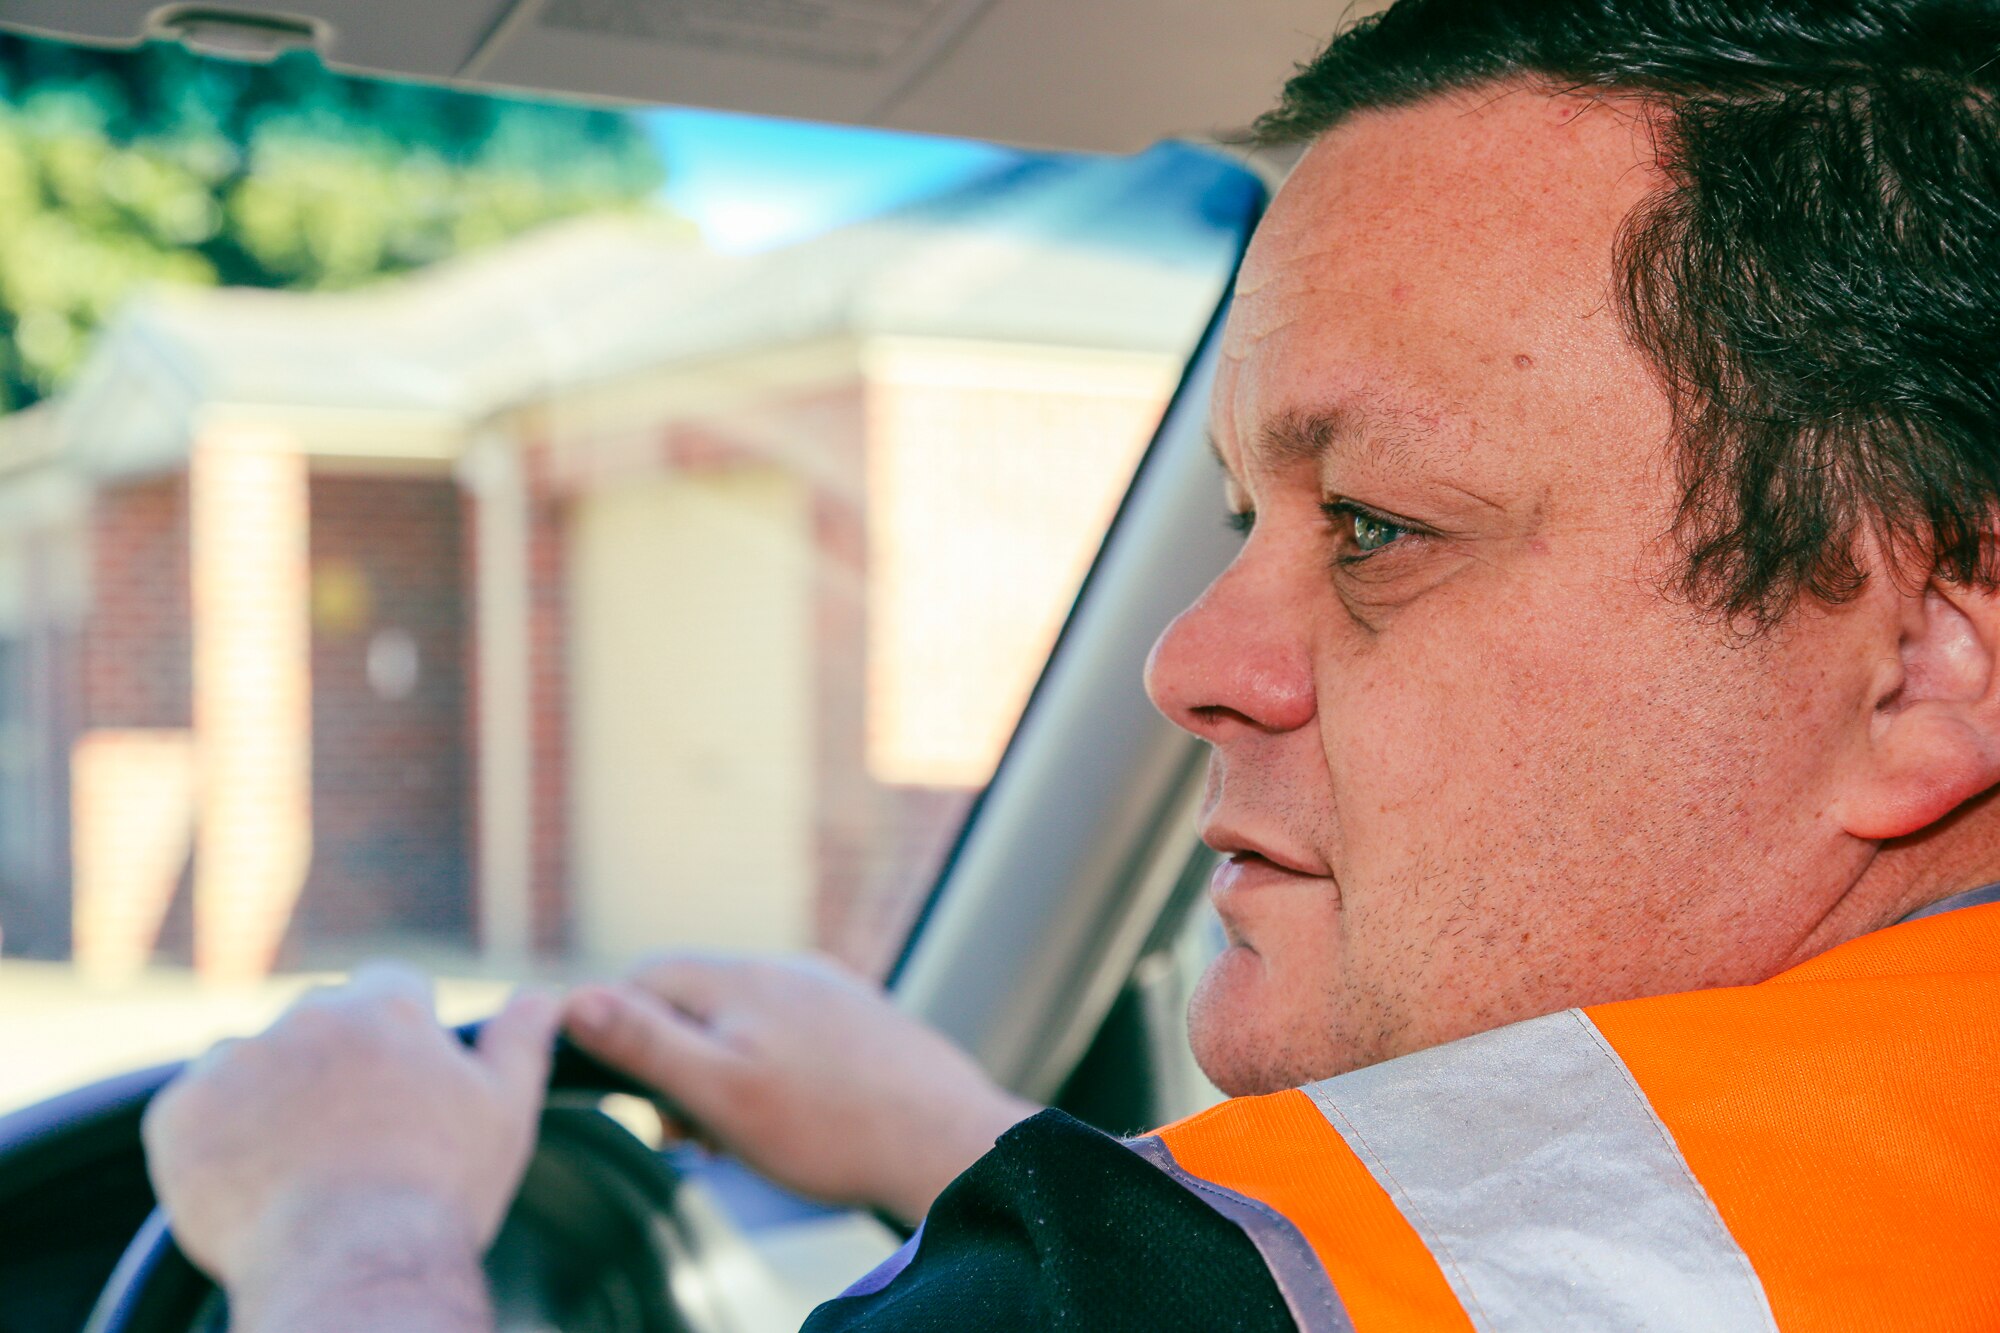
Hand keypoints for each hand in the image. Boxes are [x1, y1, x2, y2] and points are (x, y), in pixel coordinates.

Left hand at [143, 963, 560, 1312]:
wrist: (352, 1272)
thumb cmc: (438, 1195)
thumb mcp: (503, 1111)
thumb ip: (521, 1039)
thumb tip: (545, 993)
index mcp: (387, 1009)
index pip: (389, 987)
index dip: (398, 1036)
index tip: (397, 1089)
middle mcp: (308, 1018)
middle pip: (317, 1022)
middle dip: (330, 1064)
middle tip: (349, 1139)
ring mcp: (237, 1062)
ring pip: (251, 1062)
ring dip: (267, 1096)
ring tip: (297, 1169)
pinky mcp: (180, 1114)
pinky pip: (191, 1110)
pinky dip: (213, 1139)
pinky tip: (252, 1183)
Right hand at [563, 955, 1036, 1222]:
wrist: (945, 1141)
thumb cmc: (831, 1127)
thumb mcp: (719, 1092)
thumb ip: (646, 1042)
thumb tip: (574, 998)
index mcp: (740, 978)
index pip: (643, 977)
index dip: (618, 1030)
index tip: (635, 1093)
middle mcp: (785, 967)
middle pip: (695, 999)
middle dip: (676, 1060)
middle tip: (690, 1131)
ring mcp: (829, 988)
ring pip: (745, 1019)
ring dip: (725, 1070)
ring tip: (739, 1134)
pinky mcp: (861, 1017)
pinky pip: (792, 1032)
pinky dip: (771, 1069)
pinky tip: (792, 1115)